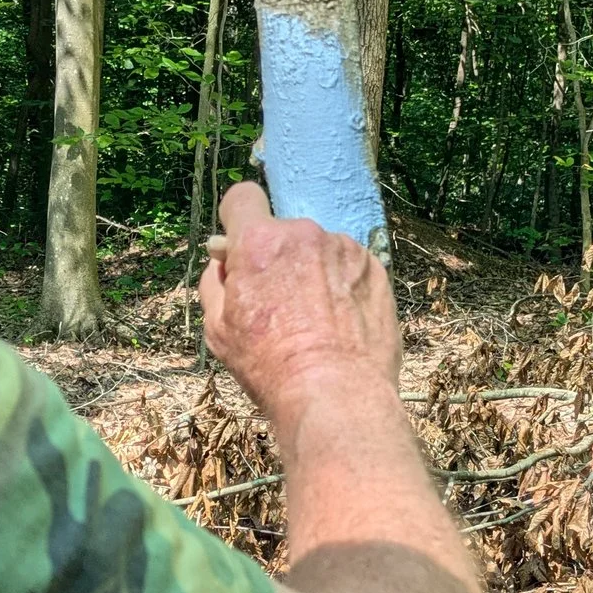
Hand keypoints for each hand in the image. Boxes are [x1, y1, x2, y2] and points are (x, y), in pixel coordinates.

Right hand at [199, 180, 399, 425]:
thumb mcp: (219, 329)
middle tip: (280, 303)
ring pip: (319, 249)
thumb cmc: (271, 367)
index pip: (242, 198)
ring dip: (314, 271)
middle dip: (278, 257)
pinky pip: (350, 266)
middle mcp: (304, 234)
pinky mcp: (377, 268)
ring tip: (316, 320)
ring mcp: (345, 248)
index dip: (238, 221)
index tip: (242, 245)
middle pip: (283, 231)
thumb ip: (216, 283)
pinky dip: (344, 285)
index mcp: (259, 242)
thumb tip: (223, 262)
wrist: (337, 394)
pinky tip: (342, 322)